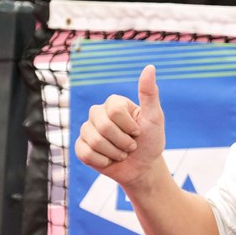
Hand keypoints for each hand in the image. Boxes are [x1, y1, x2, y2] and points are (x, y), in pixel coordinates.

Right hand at [74, 64, 165, 187]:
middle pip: (103, 126)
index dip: (130, 126)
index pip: (115, 110)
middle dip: (123, 141)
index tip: (139, 131)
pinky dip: (103, 161)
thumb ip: (149, 93)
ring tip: (122, 153)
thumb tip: (150, 67)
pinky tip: (110, 160)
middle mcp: (98, 113)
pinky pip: (85, 153)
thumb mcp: (154, 118)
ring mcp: (87, 129)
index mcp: (114, 103)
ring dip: (115, 153)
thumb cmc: (150, 141)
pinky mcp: (81, 147)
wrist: (143, 167)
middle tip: (131, 145)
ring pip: (94, 141)